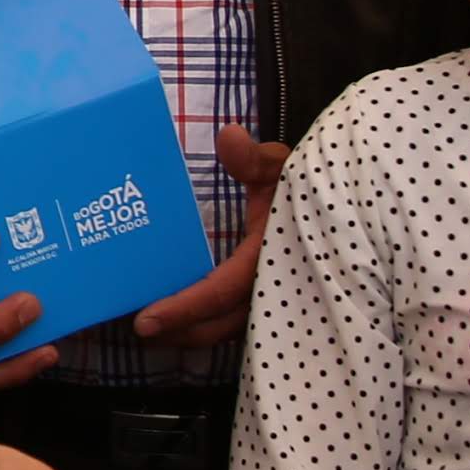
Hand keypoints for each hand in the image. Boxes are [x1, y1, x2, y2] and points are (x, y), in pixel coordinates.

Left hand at [129, 128, 289, 345]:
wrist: (333, 203)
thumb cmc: (300, 185)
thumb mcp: (280, 168)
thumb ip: (254, 159)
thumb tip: (229, 136)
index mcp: (269, 257)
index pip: (220, 292)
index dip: (183, 309)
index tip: (144, 322)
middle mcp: (273, 285)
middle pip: (220, 324)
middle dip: (178, 331)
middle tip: (137, 329)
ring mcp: (275, 297)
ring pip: (229, 328)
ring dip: (192, 332)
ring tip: (153, 330)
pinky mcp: (272, 298)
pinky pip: (238, 321)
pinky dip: (210, 324)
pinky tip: (183, 321)